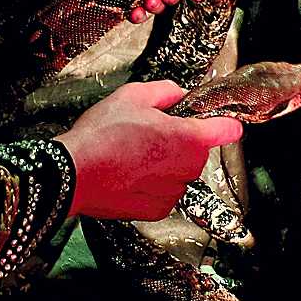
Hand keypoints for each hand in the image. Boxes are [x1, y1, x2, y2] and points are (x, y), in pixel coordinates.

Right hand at [55, 80, 242, 220]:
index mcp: (189, 138)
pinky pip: (164, 192)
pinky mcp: (157, 210)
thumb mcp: (133, 95)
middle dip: (180, 141)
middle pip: (197, 151)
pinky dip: (152, 184)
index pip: (228, 129)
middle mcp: (188, 168)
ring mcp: (173, 192)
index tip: (222, 122)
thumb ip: (166, 91)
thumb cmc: (101, 136)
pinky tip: (129, 173)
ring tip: (133, 154)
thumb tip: (179, 94)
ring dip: (165, 164)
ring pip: (179, 172)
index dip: (225, 122)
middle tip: (149, 132)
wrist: (73, 174)